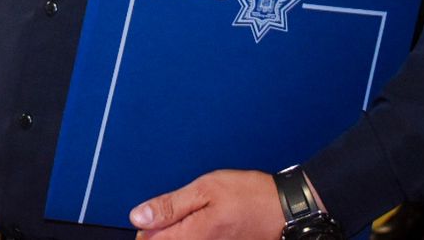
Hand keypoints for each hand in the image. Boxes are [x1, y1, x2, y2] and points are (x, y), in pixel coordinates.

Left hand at [129, 169, 283, 239]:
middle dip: (163, 230)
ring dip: (180, 232)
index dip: (146, 226)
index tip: (154, 213)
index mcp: (191, 236)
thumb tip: (139, 217)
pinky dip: (194, 235)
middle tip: (180, 210)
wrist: (285, 210)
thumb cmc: (249, 196)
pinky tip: (206, 223)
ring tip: (198, 215)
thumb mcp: (206, 188)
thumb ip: (170, 205)